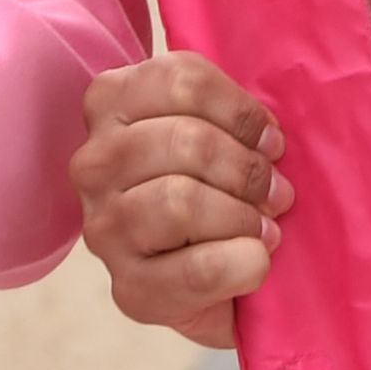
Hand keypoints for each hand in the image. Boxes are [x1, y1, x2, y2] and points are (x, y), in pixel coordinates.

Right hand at [69, 53, 290, 349]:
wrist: (202, 278)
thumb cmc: (213, 186)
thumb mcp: (214, 128)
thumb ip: (231, 113)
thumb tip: (270, 137)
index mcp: (110, 102)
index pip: (183, 80)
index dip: (242, 112)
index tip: (271, 140)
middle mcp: (93, 162)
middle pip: (187, 141)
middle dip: (248, 169)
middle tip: (278, 192)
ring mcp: (103, 228)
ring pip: (181, 201)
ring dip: (243, 216)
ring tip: (266, 228)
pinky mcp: (128, 289)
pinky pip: (197, 269)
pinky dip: (243, 262)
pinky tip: (256, 260)